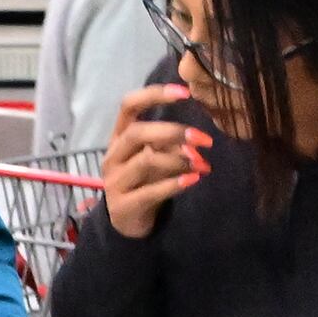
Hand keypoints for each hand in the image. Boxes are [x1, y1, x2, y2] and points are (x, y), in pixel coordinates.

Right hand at [101, 84, 211, 235]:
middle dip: (173, 132)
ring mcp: (115, 182)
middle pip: (138, 133)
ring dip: (179, 160)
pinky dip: (175, 184)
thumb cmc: (143, 182)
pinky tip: (194, 180)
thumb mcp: (153, 158)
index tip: (185, 92)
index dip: (154, 95)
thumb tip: (195, 141)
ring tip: (203, 164)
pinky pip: (151, 192)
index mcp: (118, 137)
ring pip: (146, 161)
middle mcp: (113, 156)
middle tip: (204, 139)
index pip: (129, 106)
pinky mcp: (123, 206)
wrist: (126, 223)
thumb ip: (168, 145)